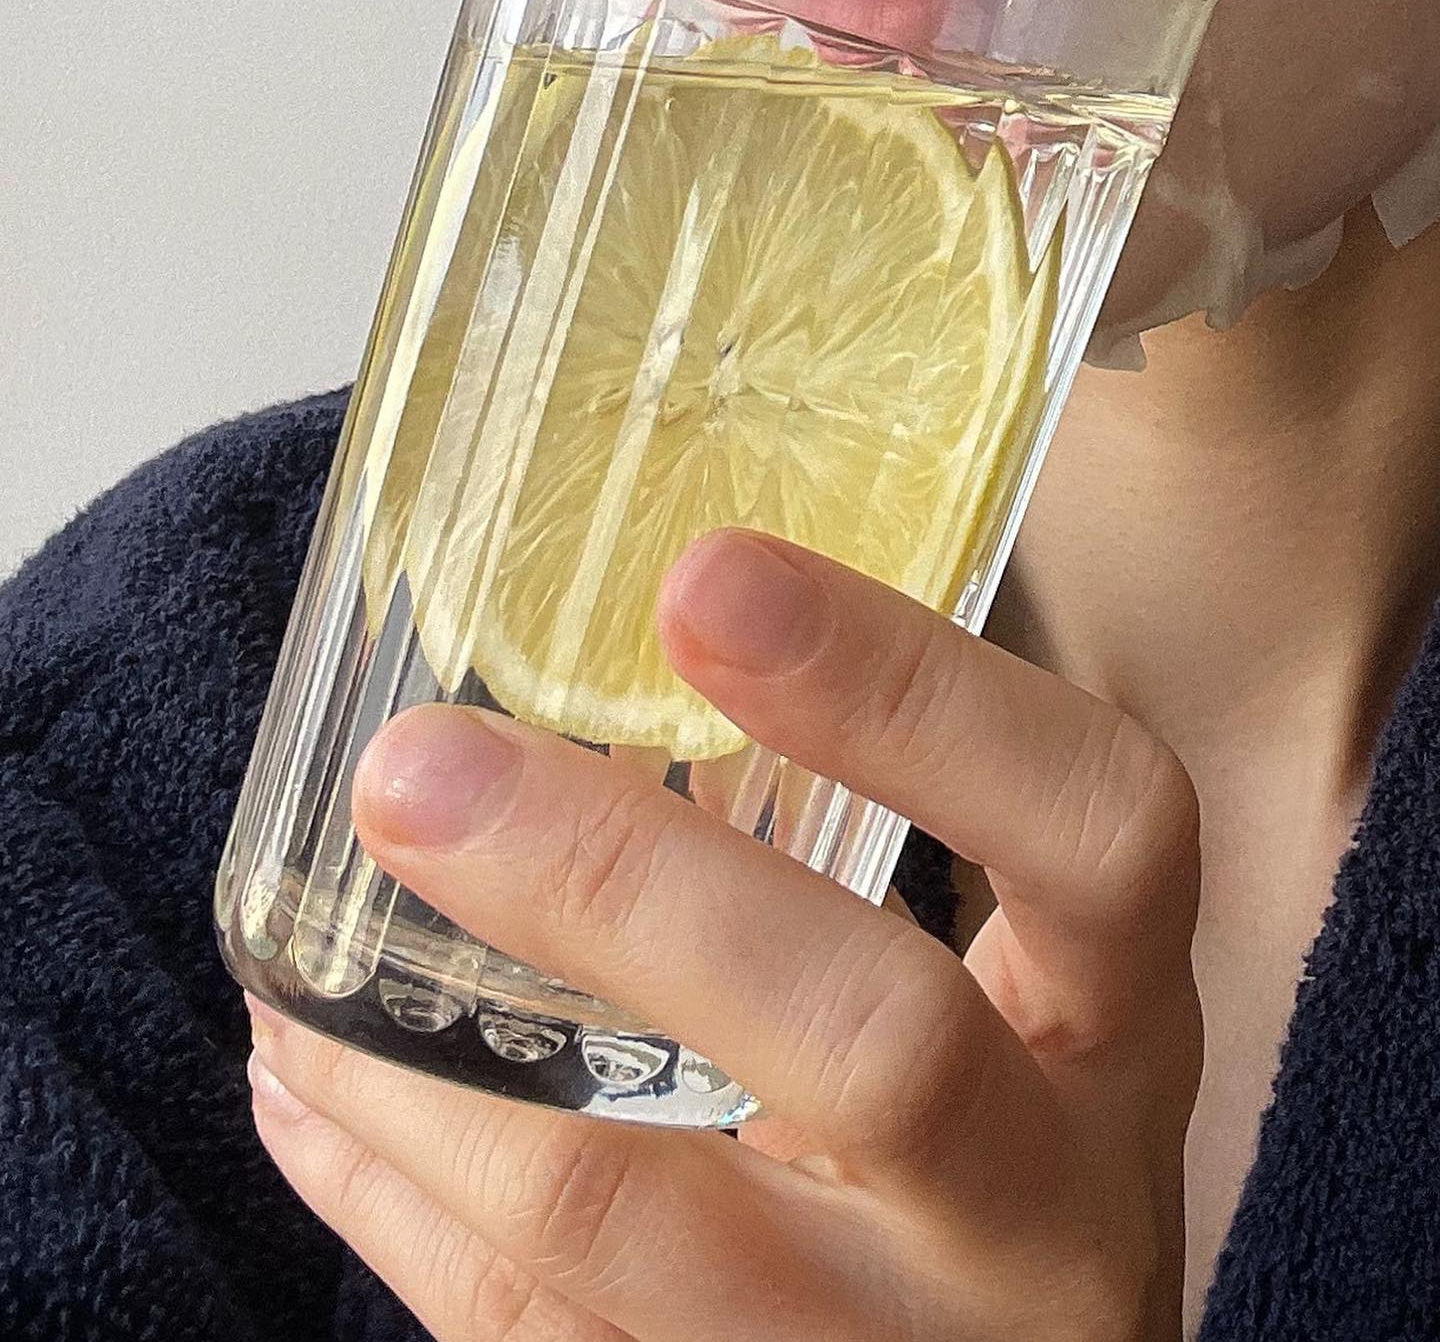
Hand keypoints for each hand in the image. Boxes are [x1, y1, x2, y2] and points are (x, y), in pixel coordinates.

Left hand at [246, 528, 1201, 1340]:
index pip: (1098, 832)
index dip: (917, 697)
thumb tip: (624, 648)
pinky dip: (399, 1199)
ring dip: (432, 1081)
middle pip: (878, 1048)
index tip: (706, 576)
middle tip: (415, 769)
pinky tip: (323, 1089)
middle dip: (620, 886)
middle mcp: (1040, 1218)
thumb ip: (855, 851)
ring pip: (637, 1227)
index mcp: (1115, 1036)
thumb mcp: (1007, 998)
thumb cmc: (996, 1151)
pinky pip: (532, 1340)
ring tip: (300, 970)